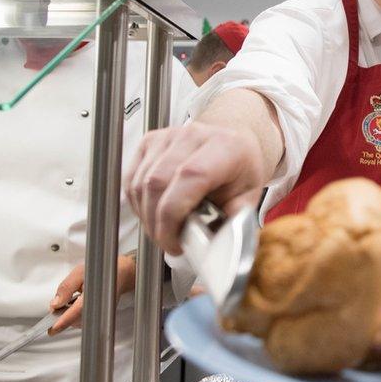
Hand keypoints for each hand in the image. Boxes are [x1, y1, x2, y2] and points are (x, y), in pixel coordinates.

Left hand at [48, 255, 137, 334]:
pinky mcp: (100, 317)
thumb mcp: (79, 273)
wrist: (120, 273)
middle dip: (63, 316)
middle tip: (58, 304)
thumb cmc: (102, 271)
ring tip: (73, 300)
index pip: (74, 314)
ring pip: (79, 323)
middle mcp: (98, 309)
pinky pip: (84, 321)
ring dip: (70, 315)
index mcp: (92, 297)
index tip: (52, 329)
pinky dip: (76, 315)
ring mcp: (100, 314)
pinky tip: (78, 304)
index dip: (62, 322)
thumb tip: (55, 303)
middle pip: (75, 321)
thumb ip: (66, 288)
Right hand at [124, 122, 265, 254]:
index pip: (190, 176)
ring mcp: (168, 136)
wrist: (233, 144)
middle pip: (157, 183)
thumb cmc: (240, 170)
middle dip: (158, 224)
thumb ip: (233, 220)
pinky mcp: (149, 142)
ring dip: (147, 217)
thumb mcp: (249, 196)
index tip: (176, 243)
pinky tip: (155, 214)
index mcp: (224, 146)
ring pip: (140, 185)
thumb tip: (215, 246)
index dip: (175, 216)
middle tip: (170, 243)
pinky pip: (131, 181)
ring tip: (165, 230)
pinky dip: (138, 205)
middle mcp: (193, 136)